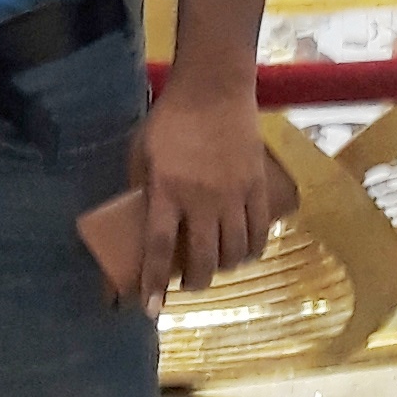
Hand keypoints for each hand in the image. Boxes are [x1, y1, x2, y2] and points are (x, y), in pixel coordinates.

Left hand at [132, 83, 282, 302]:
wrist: (214, 88)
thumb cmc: (170, 118)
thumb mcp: (142, 151)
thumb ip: (141, 186)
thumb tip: (135, 220)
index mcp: (167, 190)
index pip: (160, 248)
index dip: (154, 283)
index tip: (151, 309)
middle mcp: (202, 199)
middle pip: (204, 260)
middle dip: (196, 283)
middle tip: (190, 284)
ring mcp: (233, 194)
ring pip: (235, 252)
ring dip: (224, 268)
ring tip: (216, 265)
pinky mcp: (257, 186)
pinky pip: (260, 232)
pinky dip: (253, 250)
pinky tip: (244, 252)